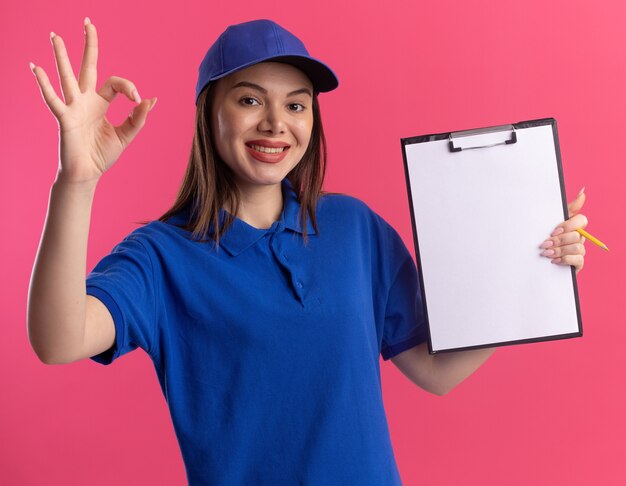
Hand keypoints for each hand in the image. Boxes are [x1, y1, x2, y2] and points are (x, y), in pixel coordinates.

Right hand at [30, 18, 156, 184]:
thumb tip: (152, 100)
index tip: (138, 99)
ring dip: (61, 56)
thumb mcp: (126, 135)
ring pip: (67, 76)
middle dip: (89, 45)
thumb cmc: (102, 154)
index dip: (128, 86)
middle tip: (87, 22)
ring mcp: (73, 107)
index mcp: (101, 103)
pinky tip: (36, 68)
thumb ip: (138, 118)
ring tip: (54, 36)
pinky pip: (53, 99)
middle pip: (88, 66)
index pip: (115, 83)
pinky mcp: (65, 118)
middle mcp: (85, 100)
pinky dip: (44, 84)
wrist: (87, 173)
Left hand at [540, 188, 586, 273]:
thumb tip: (583, 190)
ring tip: (546, 253)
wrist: (533, 259)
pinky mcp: (578, 263)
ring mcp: (579, 250)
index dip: (569, 225)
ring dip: (559, 250)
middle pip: (577, 235)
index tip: (553, 231)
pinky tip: (553, 260)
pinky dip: (564, 260)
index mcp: (573, 226)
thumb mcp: (549, 221)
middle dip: (560, 240)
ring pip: (578, 247)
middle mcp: (579, 237)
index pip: (581, 220)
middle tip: (545, 244)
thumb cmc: (542, 236)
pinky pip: (578, 260)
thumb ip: (566, 208)